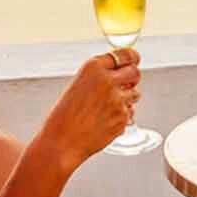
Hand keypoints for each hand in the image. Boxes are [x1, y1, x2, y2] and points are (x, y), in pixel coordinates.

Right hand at [38, 49, 141, 171]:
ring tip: (106, 108)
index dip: (131, 57)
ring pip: (135, 94)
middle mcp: (107, 80)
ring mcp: (117, 100)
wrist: (61, 142)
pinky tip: (104, 121)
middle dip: (132, 78)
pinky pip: (130, 113)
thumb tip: (121, 74)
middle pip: (134, 72)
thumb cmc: (64, 116)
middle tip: (125, 85)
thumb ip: (99, 76)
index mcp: (93, 68)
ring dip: (127, 98)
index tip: (134, 60)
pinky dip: (121, 116)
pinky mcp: (122, 118)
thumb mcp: (78, 85)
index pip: (125, 54)